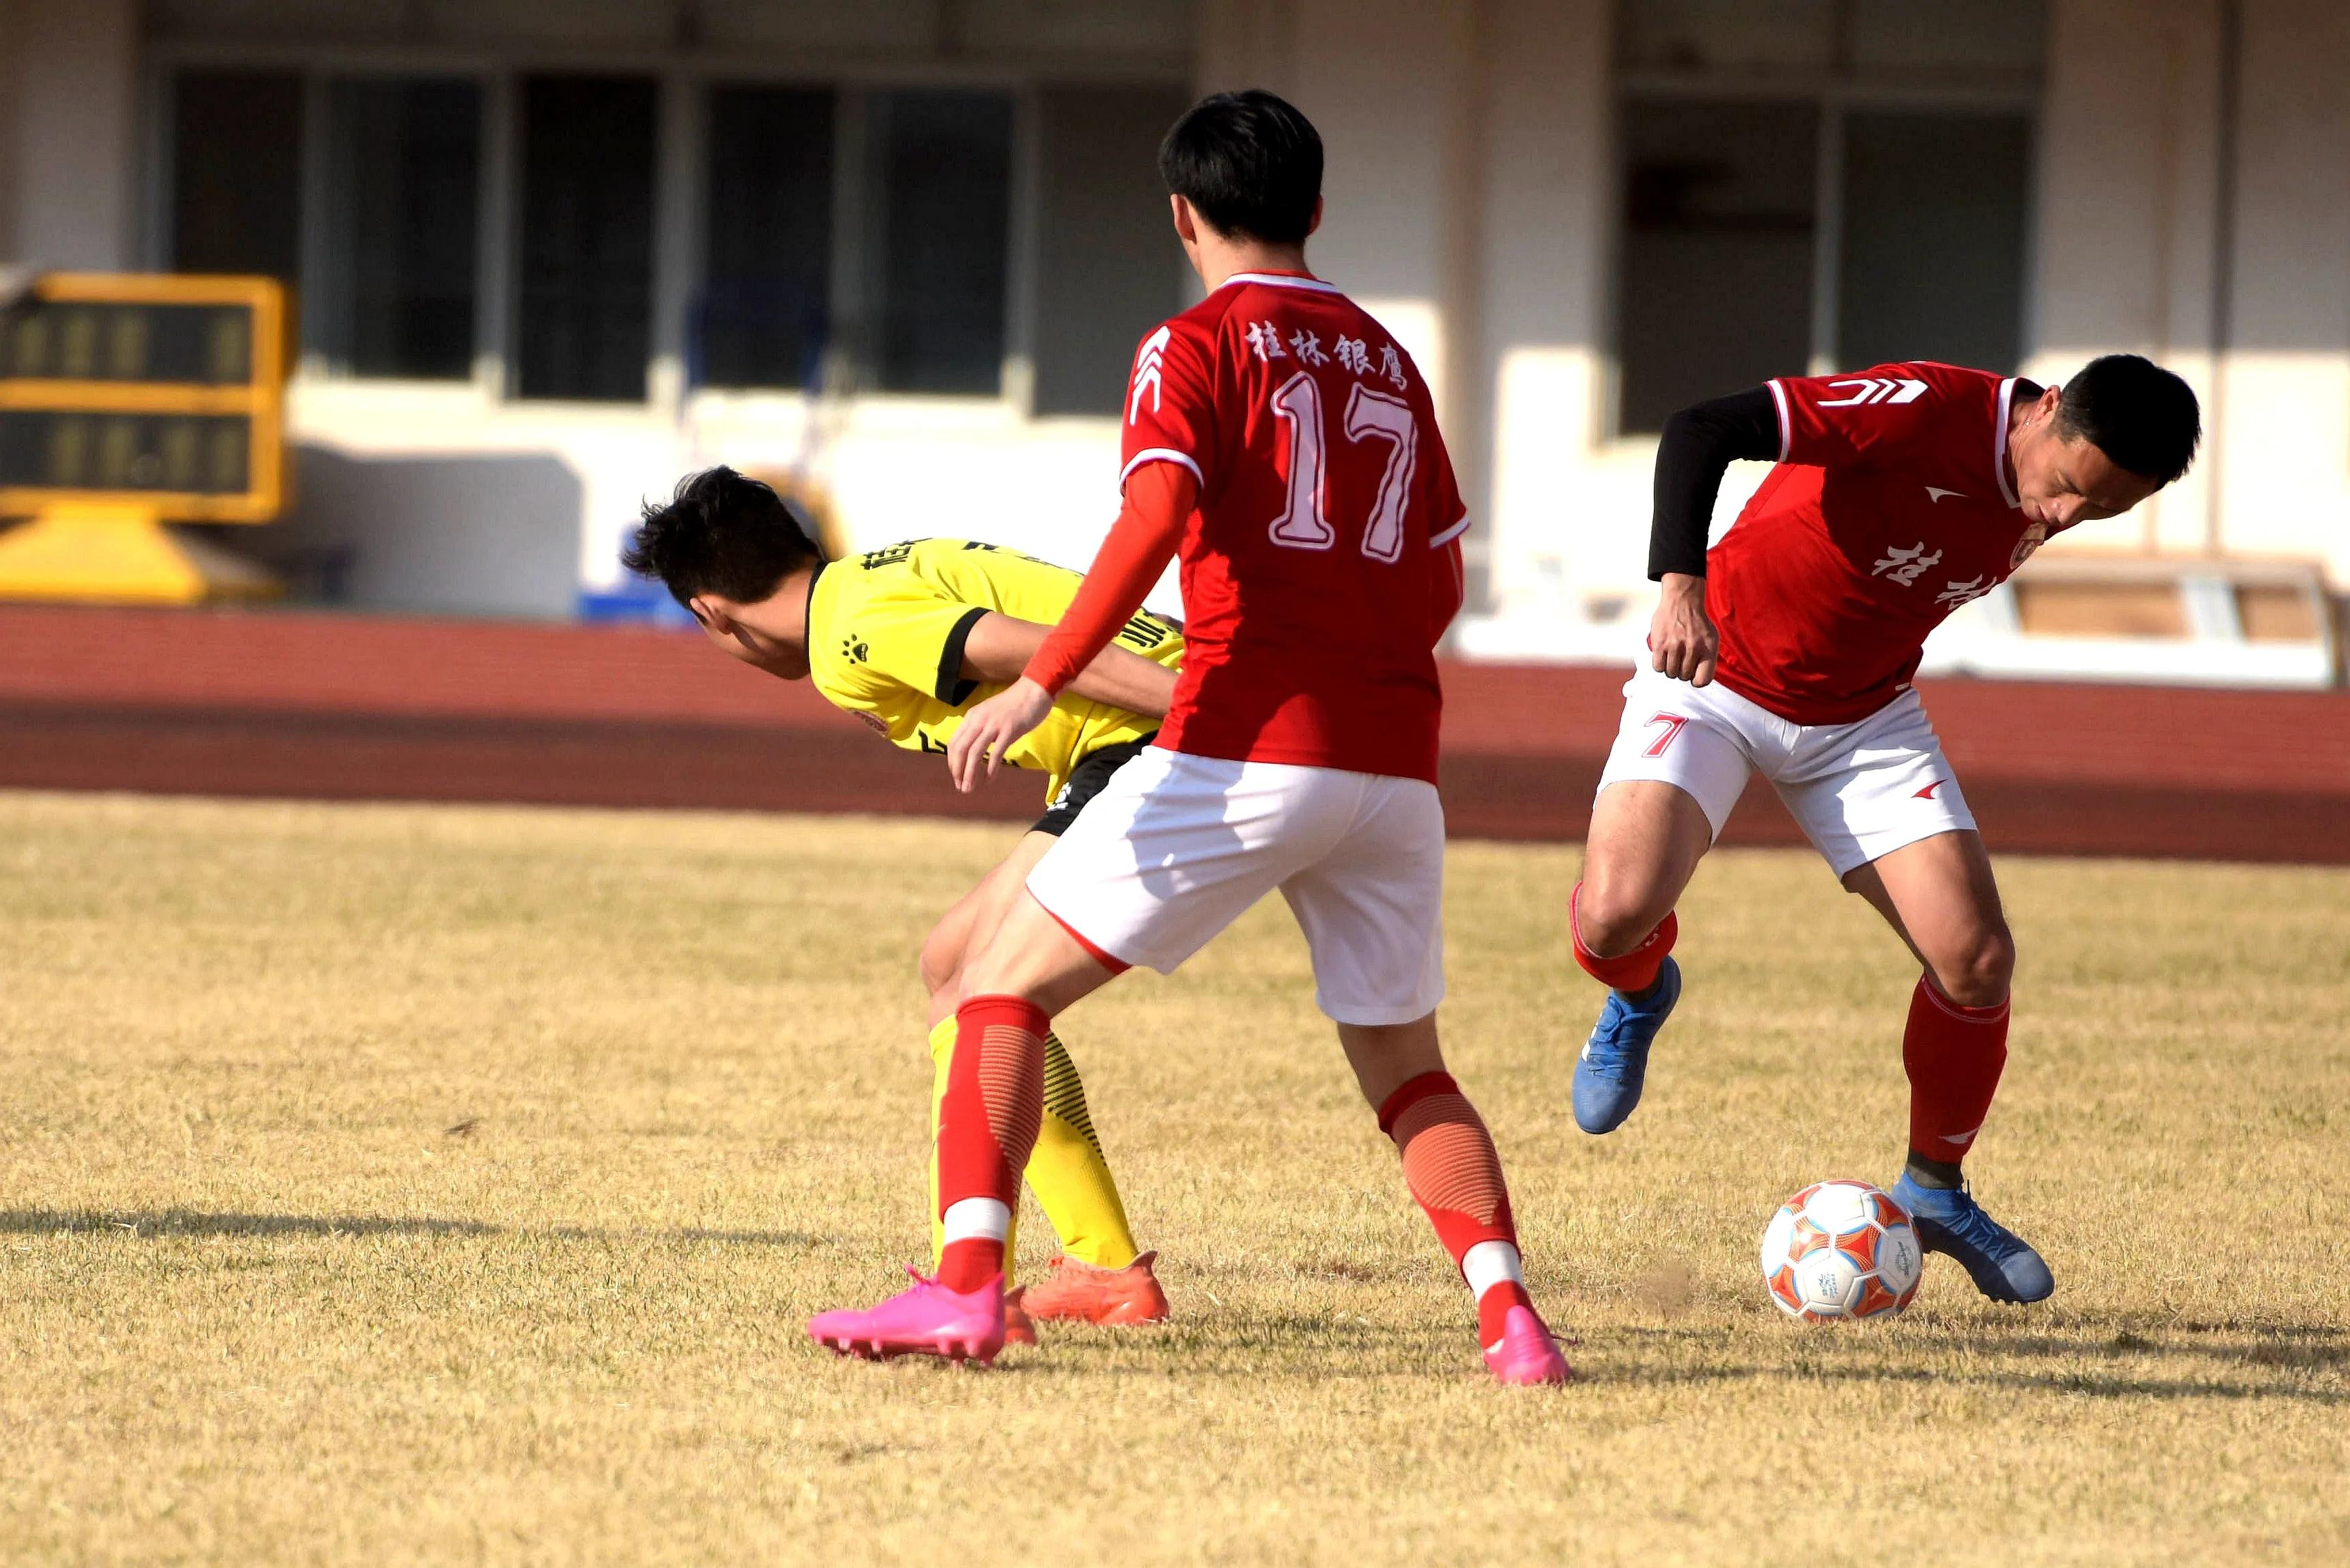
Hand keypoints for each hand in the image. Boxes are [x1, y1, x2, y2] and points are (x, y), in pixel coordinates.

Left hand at [946, 677, 1055, 792]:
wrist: (1034, 690)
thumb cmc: (1014, 705)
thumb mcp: (990, 714)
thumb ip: (980, 729)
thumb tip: (972, 752)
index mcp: (972, 717)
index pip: (954, 743)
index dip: (952, 763)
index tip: (957, 777)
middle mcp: (978, 720)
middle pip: (960, 750)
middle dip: (958, 772)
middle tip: (961, 788)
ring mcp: (994, 725)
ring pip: (974, 753)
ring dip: (970, 774)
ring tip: (970, 789)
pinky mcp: (1009, 730)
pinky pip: (995, 753)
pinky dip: (990, 770)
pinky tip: (989, 780)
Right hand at [1649, 573, 1717, 685]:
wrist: (1682, 600)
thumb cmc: (1697, 622)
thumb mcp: (1711, 638)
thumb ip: (1708, 659)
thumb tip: (1699, 679)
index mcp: (1708, 649)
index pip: (1703, 680)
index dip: (1696, 680)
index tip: (1693, 674)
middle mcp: (1693, 648)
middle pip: (1684, 677)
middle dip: (1682, 671)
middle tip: (1681, 660)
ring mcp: (1675, 646)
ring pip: (1671, 673)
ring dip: (1671, 668)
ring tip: (1672, 657)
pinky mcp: (1659, 643)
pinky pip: (1658, 667)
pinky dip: (1660, 665)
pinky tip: (1663, 656)